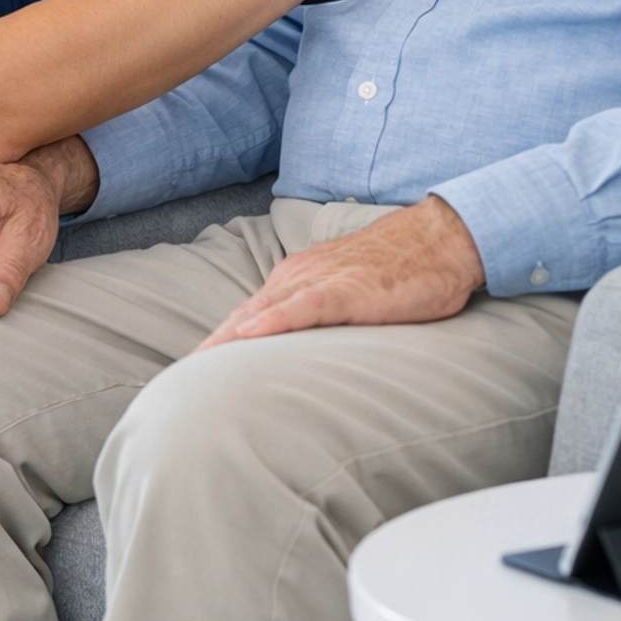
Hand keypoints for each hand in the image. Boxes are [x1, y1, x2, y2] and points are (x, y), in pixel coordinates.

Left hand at [197, 196, 485, 347]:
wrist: (442, 238)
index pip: (246, 317)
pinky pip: (302, 308)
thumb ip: (319, 316)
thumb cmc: (400, 270)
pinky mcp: (349, 291)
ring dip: (227, 339)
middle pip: (243, 318)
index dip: (218, 346)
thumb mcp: (349, 294)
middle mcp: (299, 277)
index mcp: (296, 280)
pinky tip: (248, 335)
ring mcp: (322, 281)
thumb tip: (300, 353)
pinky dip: (272, 321)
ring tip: (196, 367)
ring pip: (263, 312)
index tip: (189, 375)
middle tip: (178, 382)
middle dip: (211, 349)